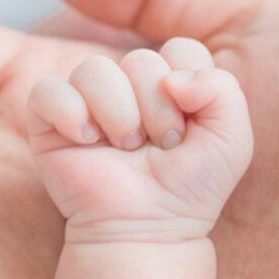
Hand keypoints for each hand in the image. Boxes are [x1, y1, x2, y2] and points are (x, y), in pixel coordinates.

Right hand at [27, 42, 251, 242]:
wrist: (149, 229)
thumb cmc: (190, 188)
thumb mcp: (231, 140)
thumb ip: (223, 90)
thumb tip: (172, 78)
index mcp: (171, 83)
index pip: (182, 50)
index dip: (189, 87)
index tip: (188, 133)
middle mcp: (129, 86)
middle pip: (140, 60)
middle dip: (155, 109)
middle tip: (157, 149)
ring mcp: (88, 100)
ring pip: (93, 69)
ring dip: (116, 113)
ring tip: (124, 148)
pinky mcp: (49, 121)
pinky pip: (47, 91)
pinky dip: (69, 113)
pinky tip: (86, 141)